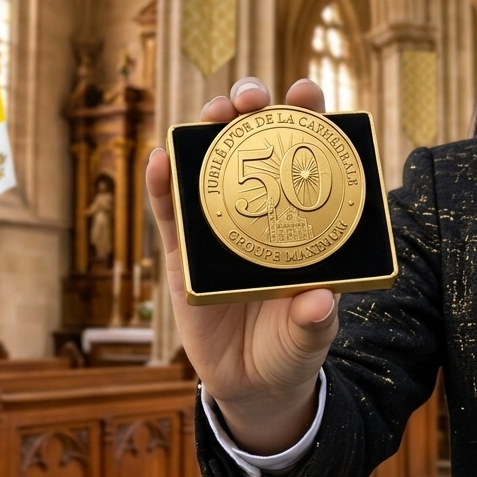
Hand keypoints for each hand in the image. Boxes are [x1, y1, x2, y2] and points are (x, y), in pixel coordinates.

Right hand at [146, 77, 336, 454]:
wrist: (252, 385)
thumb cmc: (291, 350)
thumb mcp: (309, 339)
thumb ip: (315, 323)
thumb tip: (318, 304)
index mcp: (301, 217)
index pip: (306, 152)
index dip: (308, 114)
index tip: (308, 91)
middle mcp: (259, 211)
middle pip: (252, 142)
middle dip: (251, 107)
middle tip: (251, 99)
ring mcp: (218, 227)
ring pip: (207, 164)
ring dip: (205, 130)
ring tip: (210, 115)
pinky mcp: (183, 253)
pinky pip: (169, 212)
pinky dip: (161, 183)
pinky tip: (158, 159)